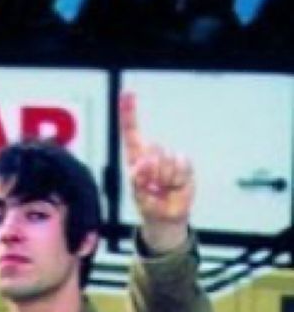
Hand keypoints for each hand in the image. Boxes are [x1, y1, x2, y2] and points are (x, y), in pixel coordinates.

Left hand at [120, 91, 192, 251]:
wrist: (167, 217)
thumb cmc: (149, 203)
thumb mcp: (137, 193)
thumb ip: (138, 177)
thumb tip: (145, 161)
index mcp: (136, 158)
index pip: (132, 133)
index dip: (129, 114)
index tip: (127, 94)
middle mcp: (153, 154)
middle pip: (154, 148)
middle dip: (153, 171)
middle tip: (153, 186)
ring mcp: (169, 159)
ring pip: (168, 158)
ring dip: (166, 177)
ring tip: (163, 188)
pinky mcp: (184, 165)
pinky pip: (182, 164)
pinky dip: (178, 178)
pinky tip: (174, 186)